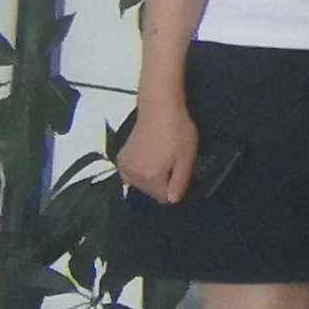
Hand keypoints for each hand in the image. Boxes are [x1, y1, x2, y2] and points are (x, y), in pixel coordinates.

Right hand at [120, 89, 197, 203]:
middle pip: (152, 192)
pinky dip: (140, 170)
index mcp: (150, 179)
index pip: (165, 198)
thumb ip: (180, 183)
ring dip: (152, 176)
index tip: (182, 172)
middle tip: (173, 162)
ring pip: (141, 183)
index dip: (176, 187)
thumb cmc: (177, 132)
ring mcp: (124, 168)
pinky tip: (149, 157)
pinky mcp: (120, 158)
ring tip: (162, 157)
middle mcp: (133, 177)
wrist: (159, 108)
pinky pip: (132, 174)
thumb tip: (172, 201)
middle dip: (163, 183)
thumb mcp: (187, 158)